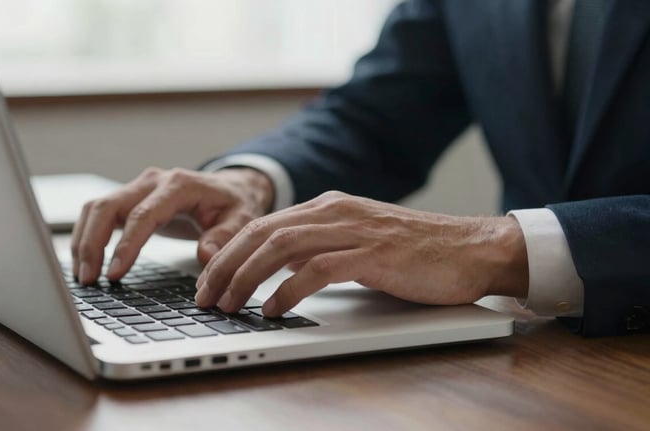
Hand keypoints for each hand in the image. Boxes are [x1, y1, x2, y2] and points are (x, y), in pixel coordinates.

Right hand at [71, 167, 273, 284]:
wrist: (232, 188)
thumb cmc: (235, 205)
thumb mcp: (242, 220)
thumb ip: (225, 237)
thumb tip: (206, 256)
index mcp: (179, 185)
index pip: (143, 215)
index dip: (126, 245)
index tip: (115, 273)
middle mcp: (153, 181)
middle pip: (108, 207)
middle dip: (93, 244)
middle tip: (88, 279)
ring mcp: (138, 187)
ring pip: (96, 208)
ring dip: (84, 241)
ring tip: (83, 276)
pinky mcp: (130, 198)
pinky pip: (98, 212)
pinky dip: (86, 235)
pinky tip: (84, 261)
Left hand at [195, 191, 528, 316]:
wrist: (472, 249)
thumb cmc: (417, 252)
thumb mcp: (359, 242)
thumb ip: (321, 249)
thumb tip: (281, 271)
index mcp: (328, 206)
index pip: (264, 225)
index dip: (229, 252)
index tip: (208, 279)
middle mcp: (335, 212)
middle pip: (263, 233)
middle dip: (225, 265)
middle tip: (205, 295)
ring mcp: (354, 230)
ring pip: (281, 247)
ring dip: (247, 277)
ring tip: (228, 303)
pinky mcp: (373, 254)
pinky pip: (317, 270)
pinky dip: (288, 290)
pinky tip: (273, 309)